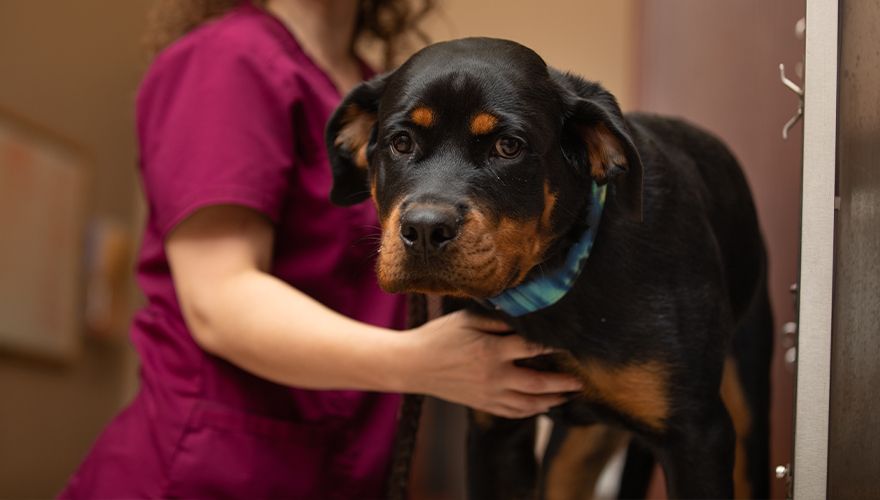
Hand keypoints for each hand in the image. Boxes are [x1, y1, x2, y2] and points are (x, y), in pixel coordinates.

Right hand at [400, 310, 582, 418]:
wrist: (412, 364)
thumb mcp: (467, 319)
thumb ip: (498, 320)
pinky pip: (513, 412)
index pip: (532, 348)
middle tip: (580, 381)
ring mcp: (488, 394)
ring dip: (551, 401)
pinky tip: (541, 407)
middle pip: (538, 383)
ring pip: (528, 404)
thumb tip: (525, 318)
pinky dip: (530, 411)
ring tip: (567, 396)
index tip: (570, 342)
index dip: (553, 345)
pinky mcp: (482, 404)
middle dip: (563, 383)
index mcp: (492, 350)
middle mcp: (494, 376)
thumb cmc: (439, 336)